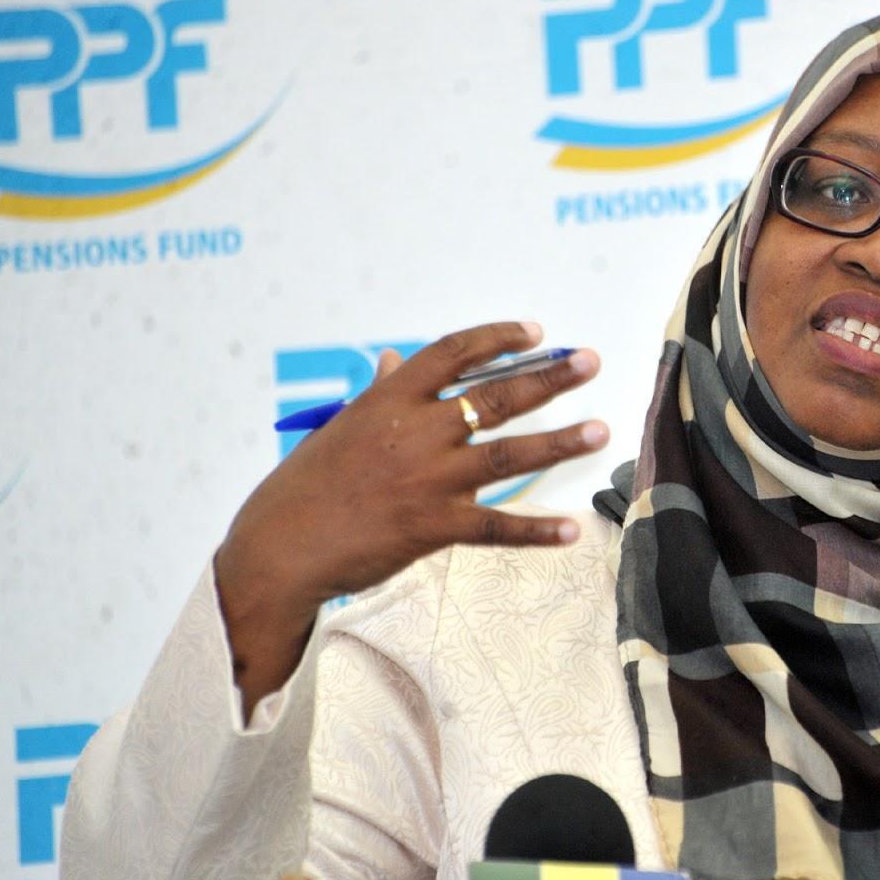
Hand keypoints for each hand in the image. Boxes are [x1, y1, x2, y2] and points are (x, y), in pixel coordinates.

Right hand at [214, 321, 606, 713]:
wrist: (279, 548)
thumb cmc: (306, 485)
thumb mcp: (341, 428)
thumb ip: (381, 395)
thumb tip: (397, 361)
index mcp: (390, 401)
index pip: (453, 354)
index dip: (498, 338)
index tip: (536, 331)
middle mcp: (415, 432)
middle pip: (494, 397)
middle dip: (549, 378)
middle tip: (591, 362)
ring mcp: (427, 480)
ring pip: (508, 455)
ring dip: (560, 443)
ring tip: (600, 431)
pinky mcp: (432, 527)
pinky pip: (496, 527)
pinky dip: (536, 530)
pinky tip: (571, 529)